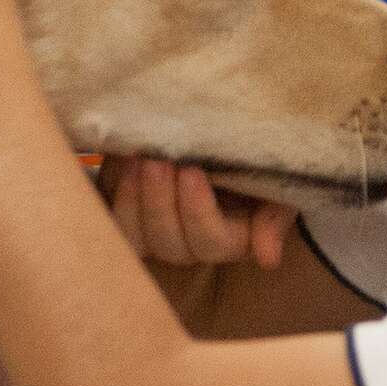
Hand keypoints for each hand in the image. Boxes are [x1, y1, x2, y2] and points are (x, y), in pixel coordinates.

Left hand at [104, 157, 295, 269]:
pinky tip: (122, 162)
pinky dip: (114, 192)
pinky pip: (112, 220)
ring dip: (134, 199)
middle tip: (158, 160)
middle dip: (161, 201)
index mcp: (232, 238)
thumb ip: (274, 214)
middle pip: (170, 243)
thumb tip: (268, 258)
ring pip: (137, 237)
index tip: (192, 171)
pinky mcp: (126, 212)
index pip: (213, 241)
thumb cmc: (250, 153)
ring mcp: (155, 232)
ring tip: (137, 160)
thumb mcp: (274, 178)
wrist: (209, 127)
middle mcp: (190, 244)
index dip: (198, 212)